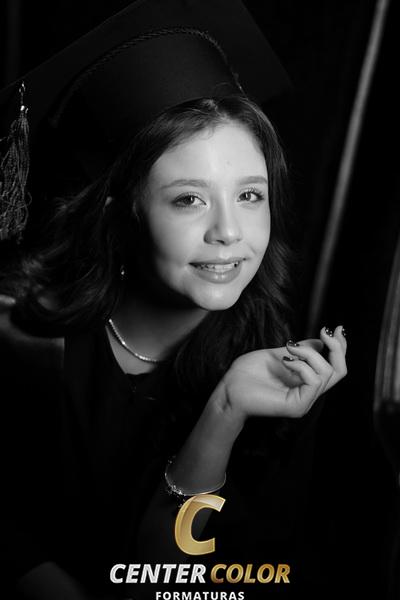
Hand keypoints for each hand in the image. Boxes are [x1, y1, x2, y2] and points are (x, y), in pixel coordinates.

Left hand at [219, 325, 346, 421]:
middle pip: (340, 371)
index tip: (338, 328)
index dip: (341, 347)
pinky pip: (314, 381)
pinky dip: (302, 365)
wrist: (229, 389)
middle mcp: (308, 392)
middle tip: (324, 331)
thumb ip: (300, 350)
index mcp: (305, 381)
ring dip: (309, 354)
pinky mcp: (298, 405)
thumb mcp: (279, 354)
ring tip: (290, 349)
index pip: (334, 367)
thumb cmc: (247, 374)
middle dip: (337, 348)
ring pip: (327, 373)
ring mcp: (305, 401)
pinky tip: (286, 361)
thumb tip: (320, 342)